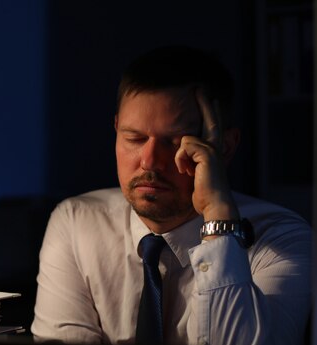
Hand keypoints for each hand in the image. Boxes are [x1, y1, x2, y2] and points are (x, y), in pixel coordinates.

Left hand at [174, 88, 238, 221]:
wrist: (214, 204)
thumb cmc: (201, 194)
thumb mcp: (193, 173)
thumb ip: (190, 160)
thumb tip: (181, 147)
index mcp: (212, 150)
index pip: (210, 126)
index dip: (210, 111)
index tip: (208, 97)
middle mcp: (215, 146)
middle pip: (210, 119)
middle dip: (205, 103)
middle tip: (199, 87)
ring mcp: (212, 149)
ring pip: (186, 139)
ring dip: (180, 158)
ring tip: (187, 172)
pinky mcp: (207, 153)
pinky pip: (184, 147)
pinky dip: (181, 160)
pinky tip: (187, 172)